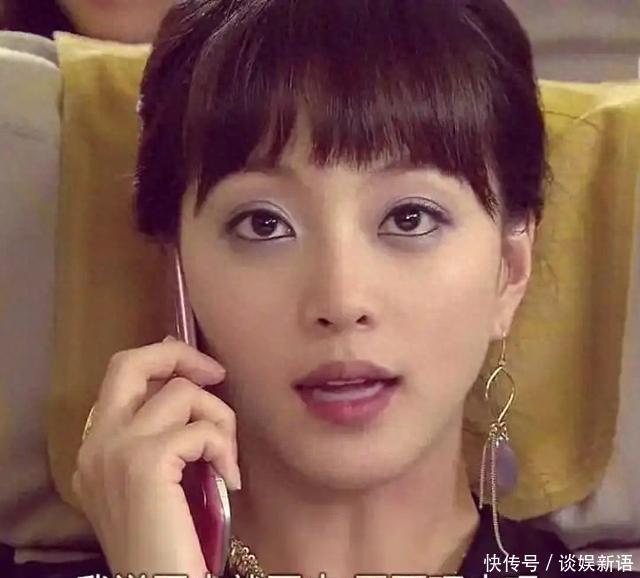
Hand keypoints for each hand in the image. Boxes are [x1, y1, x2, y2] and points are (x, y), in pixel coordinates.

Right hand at [72, 337, 238, 577]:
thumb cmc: (164, 539)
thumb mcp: (156, 479)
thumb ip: (161, 436)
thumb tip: (191, 387)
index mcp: (95, 446)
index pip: (121, 375)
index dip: (164, 360)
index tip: (201, 370)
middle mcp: (97, 442)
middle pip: (131, 362)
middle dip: (181, 355)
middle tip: (217, 374)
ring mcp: (116, 450)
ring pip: (182, 393)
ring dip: (219, 418)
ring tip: (227, 457)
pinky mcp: (145, 462)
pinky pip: (201, 430)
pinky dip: (225, 448)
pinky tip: (230, 478)